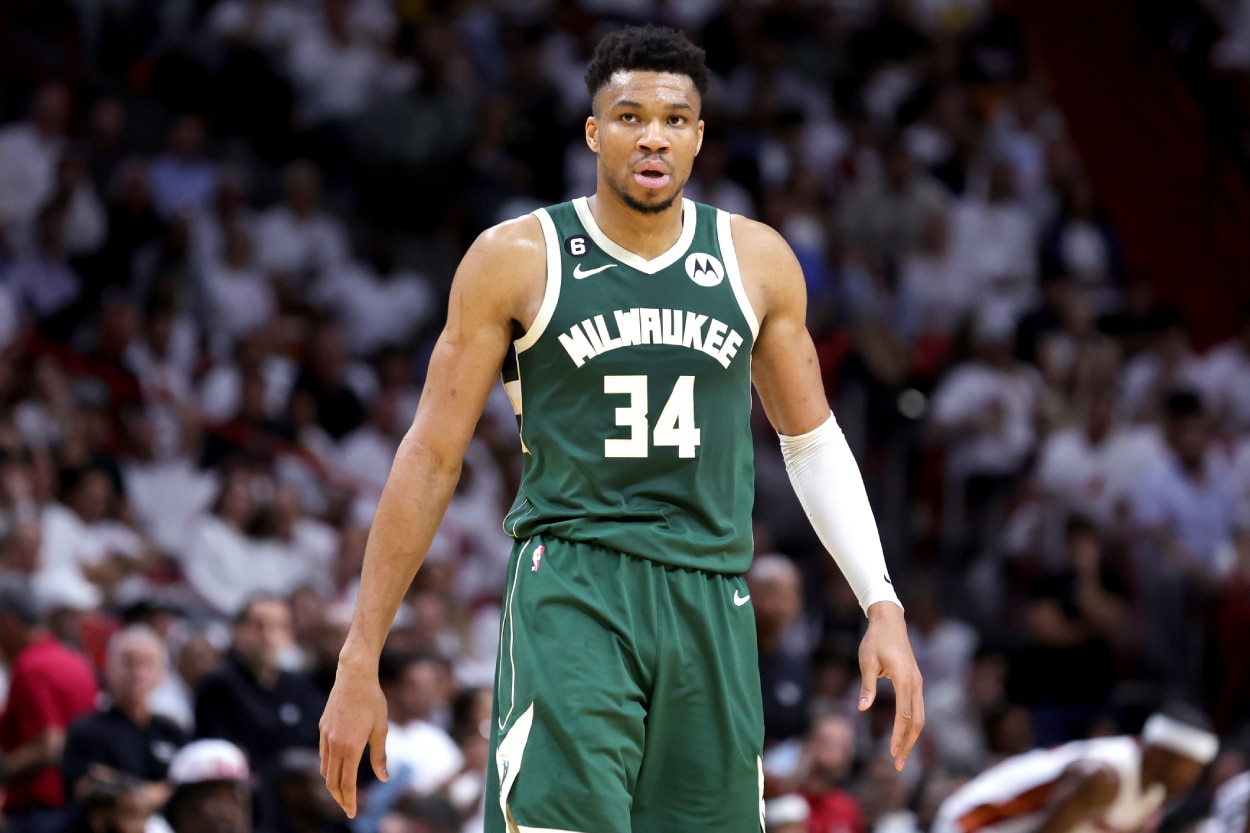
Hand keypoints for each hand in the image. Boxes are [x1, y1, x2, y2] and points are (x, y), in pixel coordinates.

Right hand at [319, 658, 389, 817]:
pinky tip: (336, 768)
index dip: (350, 800)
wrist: (354, 676)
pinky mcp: (322, 728)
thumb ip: (380, 756)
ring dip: (332, 783)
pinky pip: (323, 754)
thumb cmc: (372, 701)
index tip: (353, 813)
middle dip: (339, 798)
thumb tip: (384, 779)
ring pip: (325, 769)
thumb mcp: (381, 729)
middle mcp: (334, 744)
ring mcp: (326, 736)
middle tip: (347, 808)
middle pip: (332, 781)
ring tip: (342, 792)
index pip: (347, 783)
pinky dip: (328, 767)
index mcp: (351, 747)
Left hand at [857, 601, 924, 770]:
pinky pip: (917, 708)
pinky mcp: (915, 682)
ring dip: (912, 737)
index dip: (899, 734)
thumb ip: (866, 685)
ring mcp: (917, 683)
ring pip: (920, 716)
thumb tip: (862, 708)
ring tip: (900, 755)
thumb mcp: (866, 661)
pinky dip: (912, 725)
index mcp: (904, 678)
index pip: (905, 714)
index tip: (893, 752)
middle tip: (898, 764)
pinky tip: (904, 736)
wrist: (889, 621)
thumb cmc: (875, 640)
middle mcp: (915, 683)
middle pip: (918, 721)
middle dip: (909, 743)